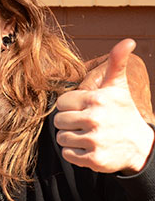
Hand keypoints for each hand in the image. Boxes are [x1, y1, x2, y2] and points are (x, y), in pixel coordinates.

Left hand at [55, 39, 154, 174]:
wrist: (141, 146)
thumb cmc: (123, 112)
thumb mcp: (118, 86)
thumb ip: (116, 62)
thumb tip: (127, 41)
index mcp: (96, 100)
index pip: (61, 103)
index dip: (71, 106)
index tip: (85, 108)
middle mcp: (94, 119)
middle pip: (58, 121)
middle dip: (69, 122)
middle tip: (86, 123)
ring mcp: (94, 141)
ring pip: (61, 137)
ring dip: (71, 138)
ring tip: (88, 135)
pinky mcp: (94, 160)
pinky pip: (67, 154)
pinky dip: (74, 153)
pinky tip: (89, 148)